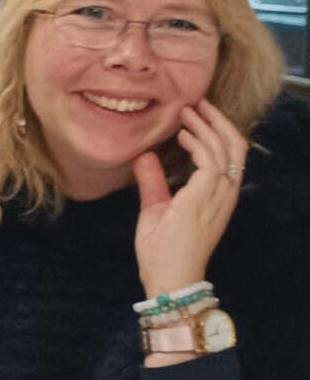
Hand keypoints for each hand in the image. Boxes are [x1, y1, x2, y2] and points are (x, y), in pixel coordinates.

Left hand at [133, 96, 247, 298]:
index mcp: (217, 195)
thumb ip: (154, 181)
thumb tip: (144, 156)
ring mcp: (218, 195)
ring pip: (225, 148)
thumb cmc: (163, 249)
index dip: (214, 131)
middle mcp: (224, 193)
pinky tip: (180, 134)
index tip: (193, 114)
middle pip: (235, 145)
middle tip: (197, 102)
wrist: (168, 277)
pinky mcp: (205, 197)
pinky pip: (209, 161)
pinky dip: (197, 143)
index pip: (228, 154)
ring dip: (206, 126)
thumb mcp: (156, 207)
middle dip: (218, 120)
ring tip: (187, 110)